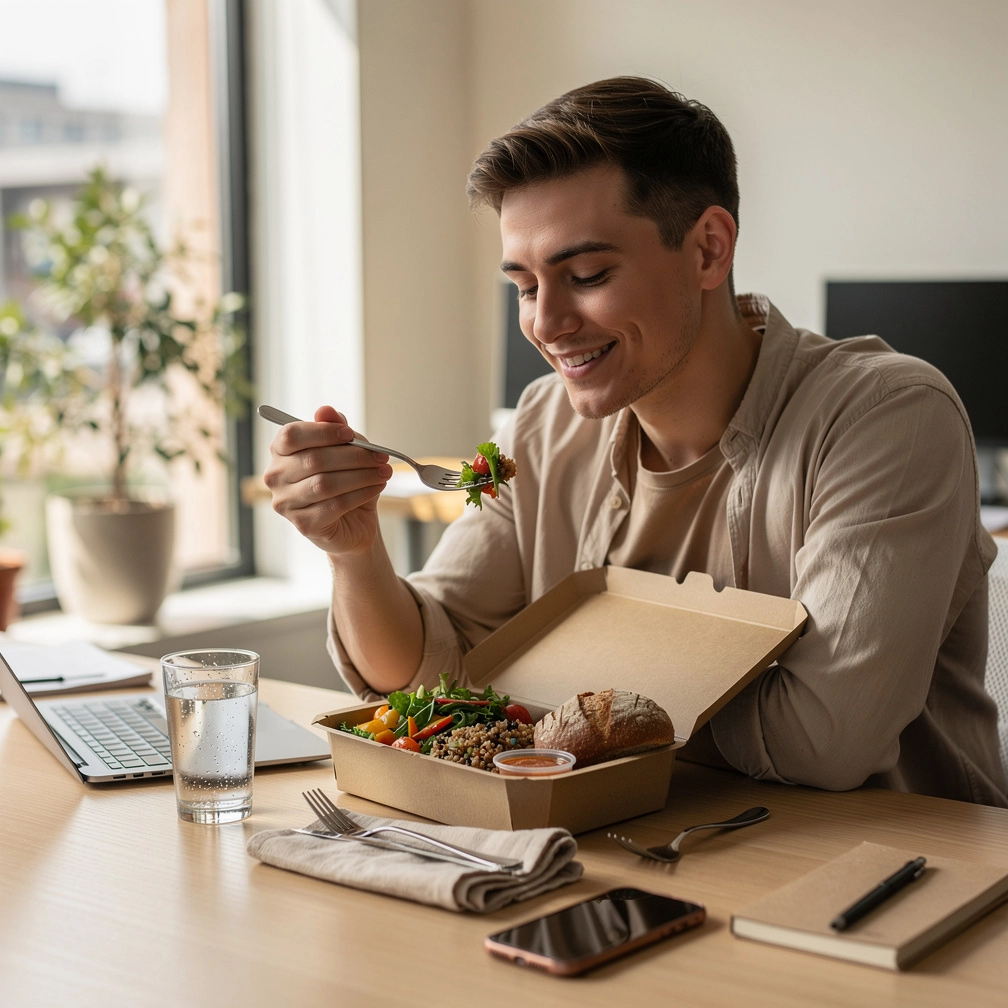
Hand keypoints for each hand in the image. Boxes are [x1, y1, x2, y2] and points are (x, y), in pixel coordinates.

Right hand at [263, 405, 392, 555]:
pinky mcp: (304, 525)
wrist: (352, 522)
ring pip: (325, 484)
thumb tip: (326, 410)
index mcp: (279, 452)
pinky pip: (335, 505)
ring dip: (361, 475)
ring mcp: (286, 503)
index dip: (322, 432)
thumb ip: (335, 429)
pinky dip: (361, 494)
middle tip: (381, 456)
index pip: (292, 435)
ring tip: (383, 472)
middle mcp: (275, 477)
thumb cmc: (344, 480)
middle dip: (354, 456)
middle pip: (314, 459)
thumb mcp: (344, 450)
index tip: (350, 434)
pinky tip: (377, 487)